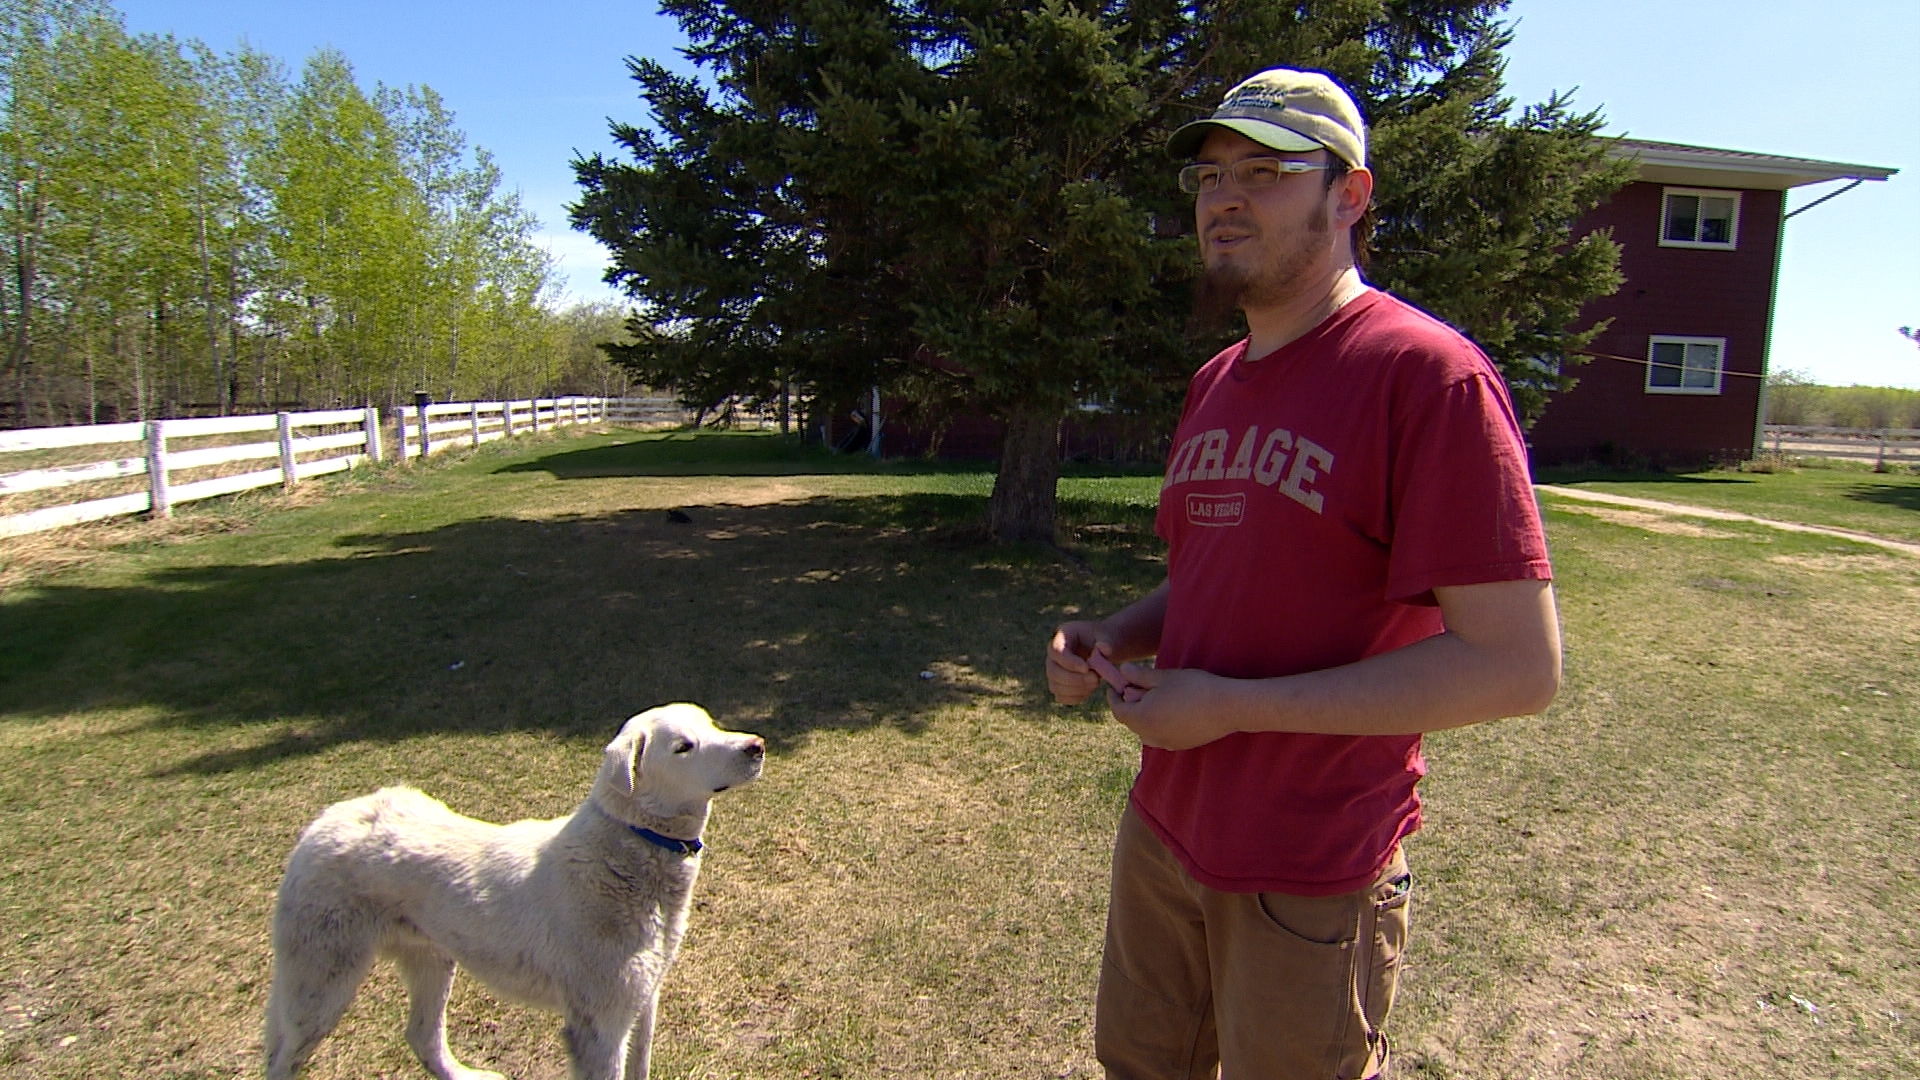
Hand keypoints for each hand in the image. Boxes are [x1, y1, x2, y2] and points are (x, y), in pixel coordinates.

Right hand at [1047, 621, 1113, 704]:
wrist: (1105, 650)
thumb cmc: (1105, 640)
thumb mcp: (1109, 636)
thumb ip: (1107, 642)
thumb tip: (1103, 648)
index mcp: (1062, 636)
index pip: (1056, 651)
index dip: (1069, 662)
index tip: (1087, 668)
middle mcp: (1053, 654)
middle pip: (1053, 671)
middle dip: (1074, 679)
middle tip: (1095, 679)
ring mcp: (1054, 670)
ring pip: (1055, 686)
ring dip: (1076, 690)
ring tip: (1095, 682)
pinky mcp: (1059, 685)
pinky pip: (1061, 697)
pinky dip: (1075, 697)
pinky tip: (1089, 690)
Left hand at [1107, 664, 1237, 749]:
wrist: (1227, 708)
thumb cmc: (1194, 688)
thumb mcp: (1163, 678)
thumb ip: (1139, 676)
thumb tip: (1123, 671)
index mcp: (1142, 718)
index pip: (1118, 711)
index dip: (1113, 698)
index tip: (1115, 686)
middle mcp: (1150, 735)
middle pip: (1131, 721)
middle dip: (1129, 705)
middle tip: (1136, 688)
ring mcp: (1166, 743)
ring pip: (1145, 730)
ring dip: (1143, 716)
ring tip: (1155, 698)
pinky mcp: (1180, 745)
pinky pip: (1160, 736)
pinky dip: (1157, 724)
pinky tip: (1171, 710)